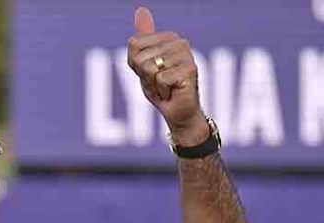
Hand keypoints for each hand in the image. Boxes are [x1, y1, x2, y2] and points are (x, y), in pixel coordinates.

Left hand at [126, 6, 207, 143]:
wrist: (177, 112)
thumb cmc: (161, 88)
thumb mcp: (143, 64)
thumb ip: (142, 39)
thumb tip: (140, 10)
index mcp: (168, 38)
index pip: (134, 44)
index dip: (136, 65)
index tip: (150, 73)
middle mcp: (180, 42)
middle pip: (141, 57)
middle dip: (144, 77)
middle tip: (159, 83)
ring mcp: (186, 55)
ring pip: (150, 68)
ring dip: (153, 84)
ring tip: (166, 87)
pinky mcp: (190, 70)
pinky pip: (160, 79)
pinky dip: (162, 91)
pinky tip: (173, 92)